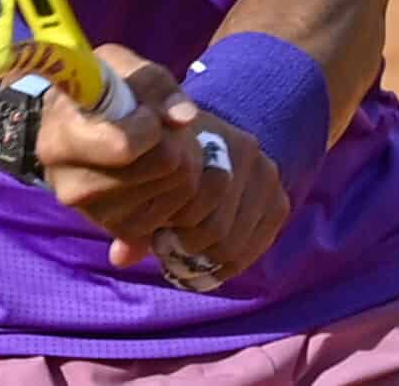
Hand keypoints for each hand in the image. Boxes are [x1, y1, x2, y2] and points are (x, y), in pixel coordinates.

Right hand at [37, 45, 206, 258]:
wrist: (87, 128)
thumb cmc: (105, 91)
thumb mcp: (123, 68)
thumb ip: (156, 85)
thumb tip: (185, 118)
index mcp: (59, 141)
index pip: (125, 146)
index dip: (151, 125)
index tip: (147, 113)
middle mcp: (71, 187)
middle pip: (164, 162)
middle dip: (175, 137)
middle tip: (159, 126)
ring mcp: (98, 216)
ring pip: (181, 185)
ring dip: (185, 159)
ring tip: (159, 145)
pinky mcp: (124, 231)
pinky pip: (184, 210)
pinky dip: (184, 186)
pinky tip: (160, 171)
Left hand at [121, 108, 291, 290]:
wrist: (209, 136)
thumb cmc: (169, 158)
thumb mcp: (146, 178)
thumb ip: (133, 219)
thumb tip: (120, 258)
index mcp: (211, 140)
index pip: (193, 208)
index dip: (172, 233)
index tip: (158, 237)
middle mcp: (248, 152)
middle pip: (218, 230)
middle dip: (191, 248)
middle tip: (172, 250)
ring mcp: (268, 175)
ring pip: (238, 243)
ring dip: (211, 258)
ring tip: (190, 256)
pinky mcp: (279, 199)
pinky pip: (259, 245)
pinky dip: (235, 261)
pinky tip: (212, 262)